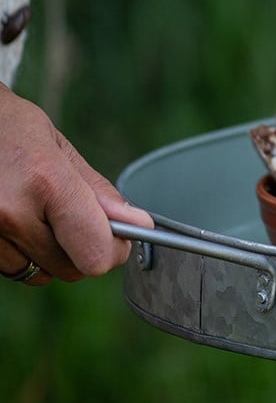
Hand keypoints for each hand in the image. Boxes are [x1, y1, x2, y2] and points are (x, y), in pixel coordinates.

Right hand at [0, 83, 153, 284]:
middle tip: (76, 219)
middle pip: (71, 269)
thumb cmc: (9, 129)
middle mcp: (11, 214)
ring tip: (37, 213)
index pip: (95, 252)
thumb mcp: (58, 148)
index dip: (114, 250)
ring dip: (49, 253)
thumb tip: (136, 224)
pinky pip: (14, 269)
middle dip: (83, 249)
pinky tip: (17, 221)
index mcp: (46, 183)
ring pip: (41, 273)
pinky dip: (23, 254)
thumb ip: (97, 192)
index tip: (119, 238)